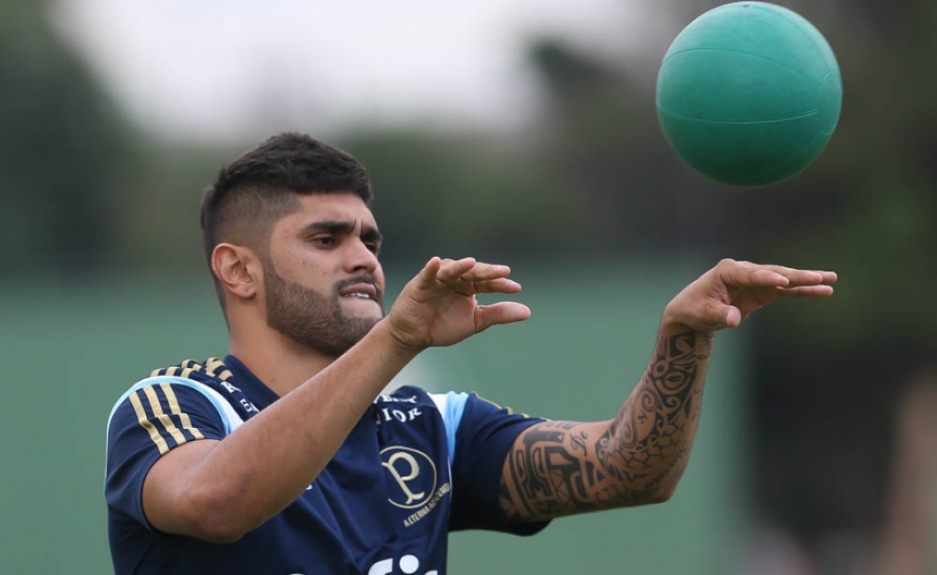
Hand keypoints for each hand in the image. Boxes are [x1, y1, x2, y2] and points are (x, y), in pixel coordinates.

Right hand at [386, 257, 530, 350]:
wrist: (415, 337)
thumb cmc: (443, 326)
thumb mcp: (475, 322)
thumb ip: (498, 314)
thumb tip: (527, 311)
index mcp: (468, 287)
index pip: (486, 282)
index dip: (500, 284)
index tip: (516, 288)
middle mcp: (454, 279)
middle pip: (472, 273)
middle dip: (486, 272)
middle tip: (503, 272)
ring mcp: (437, 280)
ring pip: (451, 270)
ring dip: (461, 266)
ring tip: (472, 264)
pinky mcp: (419, 285)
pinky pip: (426, 275)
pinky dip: (431, 268)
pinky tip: (436, 262)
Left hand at [663, 259, 836, 332]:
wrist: (694, 312)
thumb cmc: (695, 309)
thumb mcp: (703, 314)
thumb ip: (719, 314)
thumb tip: (734, 320)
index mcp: (728, 271)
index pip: (752, 274)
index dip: (768, 278)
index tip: (783, 281)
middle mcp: (745, 271)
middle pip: (774, 273)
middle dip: (796, 275)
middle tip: (819, 276)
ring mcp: (756, 280)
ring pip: (785, 279)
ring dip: (807, 280)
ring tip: (831, 279)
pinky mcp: (763, 291)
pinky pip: (787, 291)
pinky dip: (804, 291)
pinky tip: (824, 291)